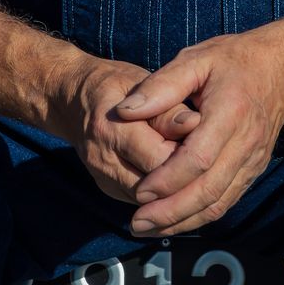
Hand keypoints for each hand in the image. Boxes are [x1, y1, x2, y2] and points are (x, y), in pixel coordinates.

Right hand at [52, 55, 199, 205]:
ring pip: (151, 201)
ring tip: (202, 174)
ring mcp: (103, 178)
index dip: (192, 157)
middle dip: (187, 180)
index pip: (161, 158)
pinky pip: (143, 202)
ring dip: (177, 192)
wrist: (70, 99)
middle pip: (157, 187)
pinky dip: (165, 195)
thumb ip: (168, 108)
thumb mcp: (141, 83)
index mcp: (113, 129)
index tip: (213, 145)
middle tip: (213, 164)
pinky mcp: (108, 188)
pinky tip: (184, 182)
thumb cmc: (114, 85)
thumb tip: (196, 124)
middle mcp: (104, 159)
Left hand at [114, 33, 283, 235]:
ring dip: (183, 221)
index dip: (168, 179)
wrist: (282, 71)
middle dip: (171, 212)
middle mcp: (246, 143)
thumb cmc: (234, 61)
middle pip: (209, 189)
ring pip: (219, 202)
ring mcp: (253, 160)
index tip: (140, 191)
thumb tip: (124, 111)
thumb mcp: (195, 60)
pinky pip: (226, 200)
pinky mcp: (253, 170)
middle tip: (138, 223)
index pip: (199, 158)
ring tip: (148, 228)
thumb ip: (159, 86)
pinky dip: (199, 215)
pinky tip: (174, 221)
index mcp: (230, 113)